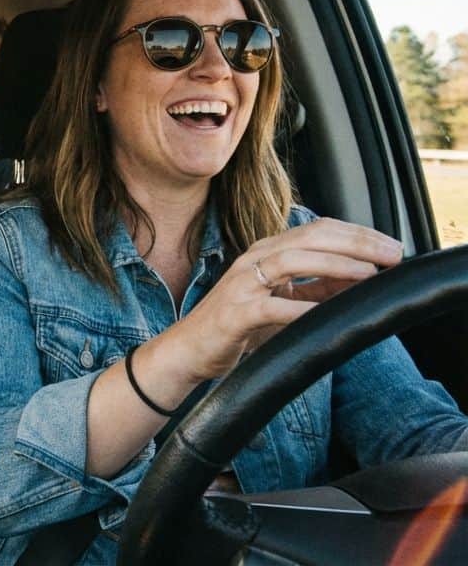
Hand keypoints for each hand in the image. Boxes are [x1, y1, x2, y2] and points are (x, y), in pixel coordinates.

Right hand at [167, 217, 401, 381]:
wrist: (189, 350)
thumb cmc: (239, 326)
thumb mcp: (286, 301)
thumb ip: (318, 288)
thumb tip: (362, 276)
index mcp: (267, 253)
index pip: (318, 230)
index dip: (358, 234)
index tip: (391, 246)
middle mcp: (254, 260)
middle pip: (309, 237)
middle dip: (355, 242)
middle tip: (391, 254)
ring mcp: (242, 285)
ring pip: (290, 261)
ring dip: (334, 265)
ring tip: (368, 273)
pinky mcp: (235, 314)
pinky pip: (273, 307)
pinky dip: (302, 309)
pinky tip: (327, 314)